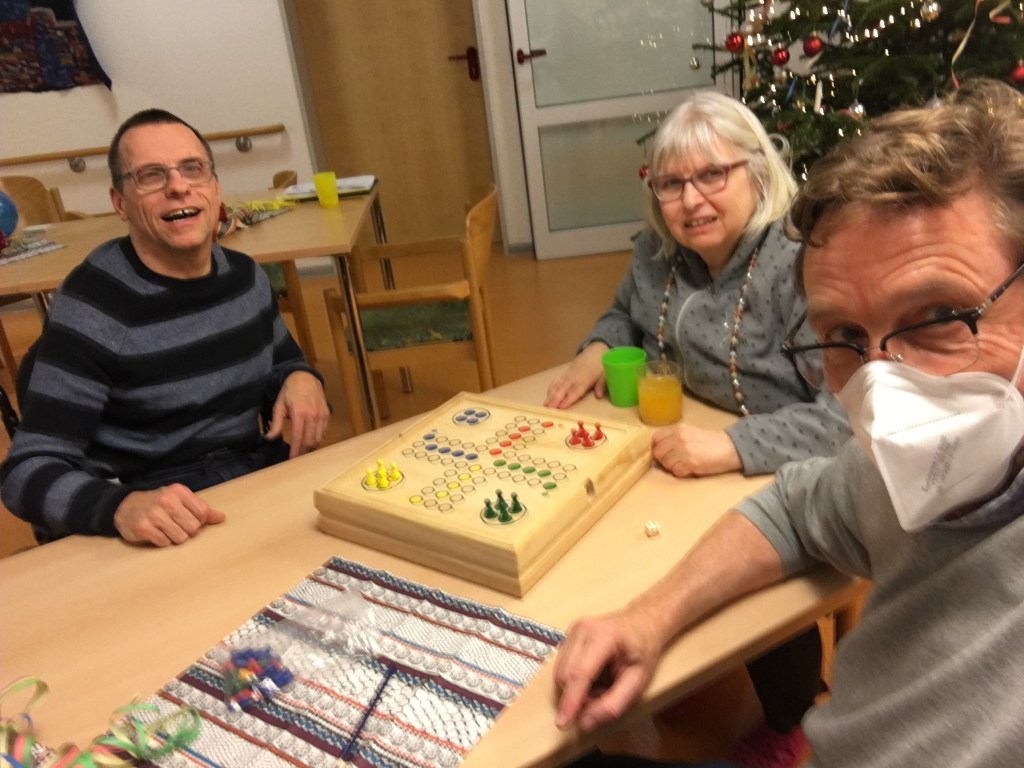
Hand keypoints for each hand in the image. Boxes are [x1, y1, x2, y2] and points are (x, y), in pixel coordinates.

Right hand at [114, 485, 225, 545]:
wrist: (126, 507)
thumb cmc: (159, 504)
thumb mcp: (180, 500)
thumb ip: (201, 508)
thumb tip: (221, 518)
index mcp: (179, 491)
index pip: (203, 513)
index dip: (199, 521)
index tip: (190, 518)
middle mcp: (167, 501)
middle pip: (194, 528)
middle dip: (187, 530)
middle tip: (175, 524)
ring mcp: (154, 514)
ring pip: (181, 538)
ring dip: (174, 537)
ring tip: (165, 528)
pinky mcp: (144, 528)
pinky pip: (165, 543)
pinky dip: (162, 541)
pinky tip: (155, 532)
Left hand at [265, 371, 329, 457]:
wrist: (305, 378)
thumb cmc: (289, 392)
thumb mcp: (279, 405)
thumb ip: (276, 423)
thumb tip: (269, 438)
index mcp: (299, 413)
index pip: (298, 437)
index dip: (295, 451)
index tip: (291, 460)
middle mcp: (313, 416)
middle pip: (310, 441)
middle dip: (303, 452)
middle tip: (296, 458)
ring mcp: (322, 415)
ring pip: (318, 438)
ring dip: (311, 447)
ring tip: (303, 451)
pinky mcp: (327, 415)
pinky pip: (324, 432)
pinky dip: (317, 439)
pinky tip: (310, 441)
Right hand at [545, 343, 608, 408]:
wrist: (595, 351)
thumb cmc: (601, 365)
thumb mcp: (605, 374)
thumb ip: (601, 385)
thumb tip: (599, 396)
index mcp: (585, 379)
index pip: (575, 391)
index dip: (568, 399)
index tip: (561, 407)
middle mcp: (574, 378)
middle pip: (563, 389)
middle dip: (555, 399)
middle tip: (548, 408)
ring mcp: (568, 375)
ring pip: (558, 386)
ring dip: (551, 395)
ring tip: (545, 404)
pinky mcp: (565, 373)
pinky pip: (556, 381)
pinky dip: (551, 388)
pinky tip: (547, 394)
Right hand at [554, 610, 663, 732]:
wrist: (642, 623)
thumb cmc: (643, 650)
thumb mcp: (638, 682)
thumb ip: (613, 704)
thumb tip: (585, 723)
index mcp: (604, 636)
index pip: (580, 673)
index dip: (571, 700)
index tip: (563, 723)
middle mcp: (583, 629)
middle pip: (566, 675)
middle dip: (579, 697)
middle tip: (603, 697)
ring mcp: (573, 630)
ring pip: (560, 673)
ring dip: (576, 689)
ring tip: (601, 685)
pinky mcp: (567, 634)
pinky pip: (562, 666)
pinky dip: (574, 680)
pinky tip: (593, 676)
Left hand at [651, 423, 741, 476]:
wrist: (730, 448)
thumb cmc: (711, 441)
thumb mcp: (690, 432)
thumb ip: (675, 437)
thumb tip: (660, 447)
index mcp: (678, 428)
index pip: (655, 438)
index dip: (658, 447)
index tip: (665, 451)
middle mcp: (678, 438)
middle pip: (658, 453)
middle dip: (664, 459)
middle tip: (676, 461)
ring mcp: (683, 450)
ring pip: (665, 463)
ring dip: (673, 467)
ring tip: (685, 464)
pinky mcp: (690, 463)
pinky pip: (676, 472)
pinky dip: (681, 473)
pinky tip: (690, 469)